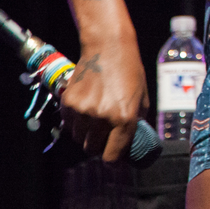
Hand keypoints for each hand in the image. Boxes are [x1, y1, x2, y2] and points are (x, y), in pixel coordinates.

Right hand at [58, 38, 148, 162]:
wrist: (108, 47)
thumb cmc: (130, 71)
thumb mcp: (141, 98)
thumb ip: (137, 122)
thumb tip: (132, 143)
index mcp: (124, 117)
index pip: (112, 155)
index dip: (114, 161)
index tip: (115, 160)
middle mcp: (101, 116)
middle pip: (93, 150)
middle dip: (100, 147)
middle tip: (106, 138)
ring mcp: (82, 110)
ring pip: (79, 139)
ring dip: (87, 135)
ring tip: (96, 120)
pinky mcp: (68, 103)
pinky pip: (69, 125)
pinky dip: (76, 123)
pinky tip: (86, 110)